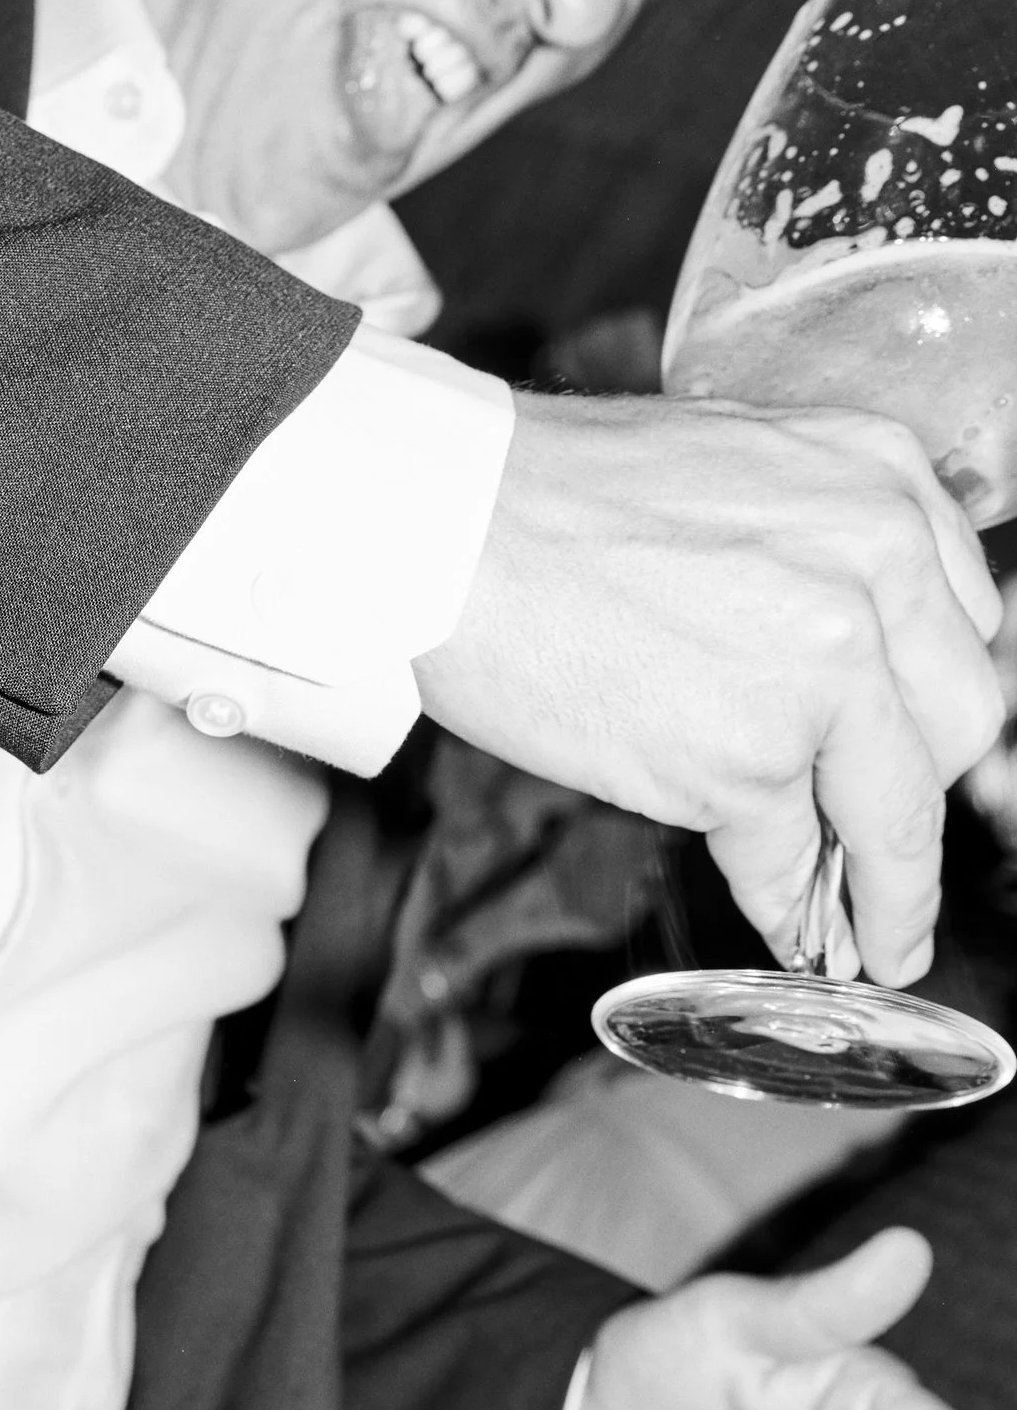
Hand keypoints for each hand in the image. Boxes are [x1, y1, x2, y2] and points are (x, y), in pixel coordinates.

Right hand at [415, 392, 1002, 984]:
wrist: (447, 524)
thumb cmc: (549, 495)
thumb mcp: (741, 471)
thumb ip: (814, 551)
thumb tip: (837, 662)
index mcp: (883, 482)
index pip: (961, 625)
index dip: (933, 708)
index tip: (923, 755)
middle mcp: (879, 568)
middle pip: (958, 724)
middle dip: (921, 798)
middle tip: (895, 854)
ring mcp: (823, 670)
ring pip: (894, 813)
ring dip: (886, 891)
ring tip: (875, 938)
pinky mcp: (748, 759)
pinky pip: (791, 861)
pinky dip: (791, 909)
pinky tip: (790, 931)